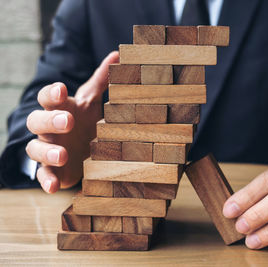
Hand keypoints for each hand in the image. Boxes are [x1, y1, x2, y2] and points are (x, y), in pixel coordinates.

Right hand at [25, 51, 118, 192]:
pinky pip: (42, 175)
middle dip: (49, 120)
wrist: (83, 148)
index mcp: (60, 108)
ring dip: (47, 151)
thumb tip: (118, 53)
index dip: (52, 93)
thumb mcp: (94, 100)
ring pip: (35, 149)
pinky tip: (53, 187)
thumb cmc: (86, 119)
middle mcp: (49, 128)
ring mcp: (47, 149)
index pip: (48, 97)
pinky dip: (46, 180)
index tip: (61, 89)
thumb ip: (102, 80)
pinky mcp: (50, 170)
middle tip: (67, 121)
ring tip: (63, 154)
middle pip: (37, 121)